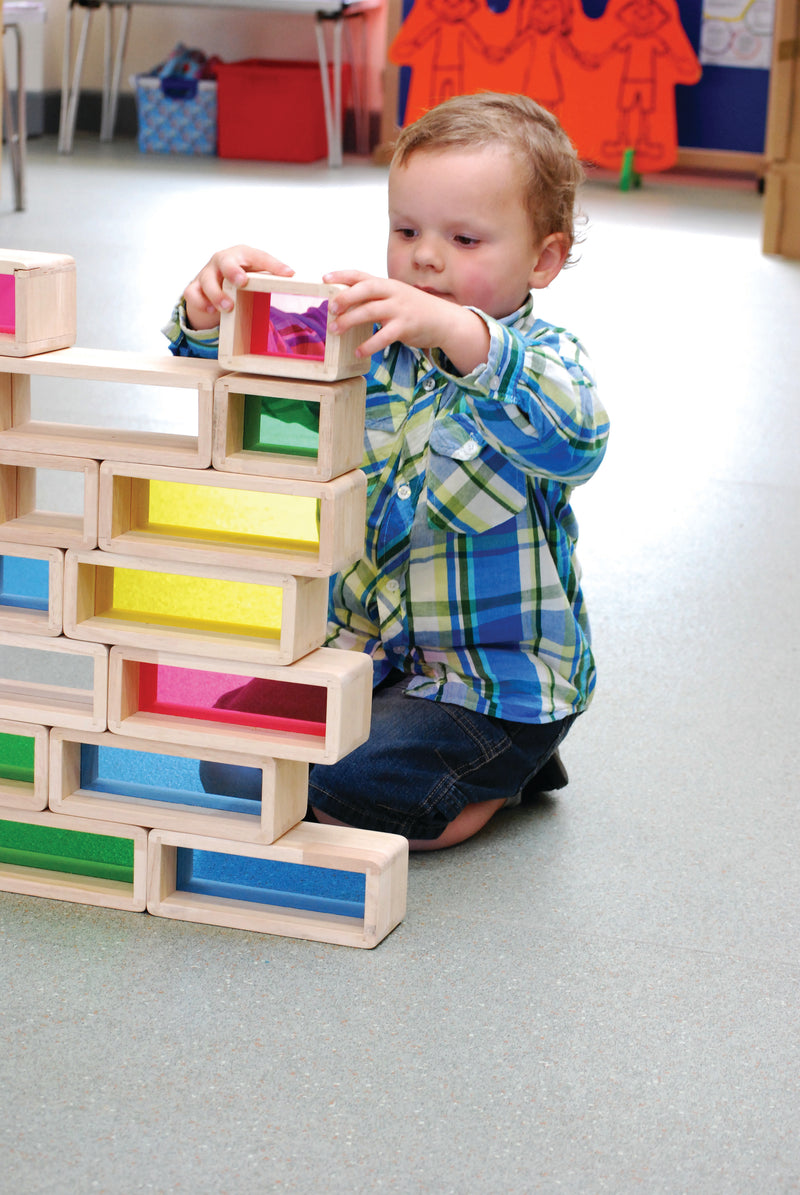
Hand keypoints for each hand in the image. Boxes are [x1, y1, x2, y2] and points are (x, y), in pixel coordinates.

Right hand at [183, 244, 293, 330]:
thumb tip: (293, 280)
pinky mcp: (194, 287)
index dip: (274, 265)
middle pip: (225, 261)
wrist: (214, 282)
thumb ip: (269, 277)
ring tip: (227, 307)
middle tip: (242, 282)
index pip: (259, 257)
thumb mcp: (255, 274)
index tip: (289, 274)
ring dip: (217, 294)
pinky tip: (210, 310)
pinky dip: (201, 302)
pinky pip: (193, 293)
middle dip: (233, 271)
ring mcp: (206, 273)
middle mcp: (223, 260)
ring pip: (207, 280)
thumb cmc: (241, 277)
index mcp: (242, 255)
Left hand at [323, 270, 489, 374]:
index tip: (324, 278)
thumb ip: (375, 299)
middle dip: (345, 297)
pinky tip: (358, 351)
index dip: (342, 275)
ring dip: (350, 321)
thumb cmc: (415, 310)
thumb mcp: (396, 297)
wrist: (444, 320)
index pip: (361, 275)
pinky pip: (383, 336)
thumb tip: (346, 306)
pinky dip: (369, 345)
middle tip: (330, 308)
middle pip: (365, 289)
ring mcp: (400, 309)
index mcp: (387, 284)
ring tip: (335, 330)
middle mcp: (393, 293)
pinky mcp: (406, 327)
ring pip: (370, 311)